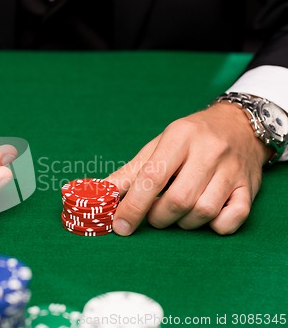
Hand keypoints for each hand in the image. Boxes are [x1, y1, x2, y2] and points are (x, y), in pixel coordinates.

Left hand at [106, 102, 271, 235]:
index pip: (152, 177)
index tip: (120, 226)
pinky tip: (206, 217)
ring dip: (183, 222)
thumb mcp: (157, 147)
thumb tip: (102, 194)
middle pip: (178, 200)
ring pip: (204, 212)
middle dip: (158, 217)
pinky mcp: (249, 187)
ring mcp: (232, 170)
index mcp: (180, 137)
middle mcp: (209, 151)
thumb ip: (130, 172)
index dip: (133, 206)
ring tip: (177, 213)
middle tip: (154, 214)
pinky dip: (216, 226)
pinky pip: (233, 218)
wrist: (239, 125)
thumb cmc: (190, 139)